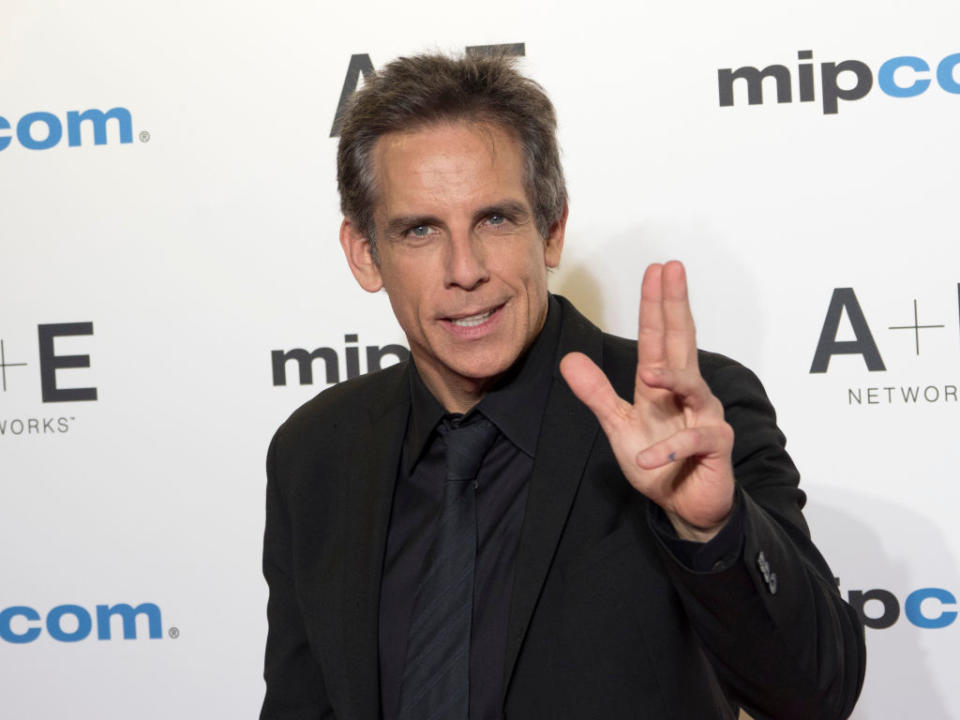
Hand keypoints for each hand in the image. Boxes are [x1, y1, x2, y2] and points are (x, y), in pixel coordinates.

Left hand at [559, 261, 734, 541]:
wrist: (684, 506)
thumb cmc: (657, 461)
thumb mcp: (618, 425)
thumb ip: (596, 393)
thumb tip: (568, 359)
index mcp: (662, 384)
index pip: (659, 336)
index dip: (655, 304)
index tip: (656, 270)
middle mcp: (687, 393)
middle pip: (682, 341)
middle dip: (675, 305)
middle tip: (673, 269)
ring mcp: (704, 416)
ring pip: (693, 387)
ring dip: (672, 380)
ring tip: (649, 376)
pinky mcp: (715, 446)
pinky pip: (692, 442)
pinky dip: (668, 450)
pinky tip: (649, 458)